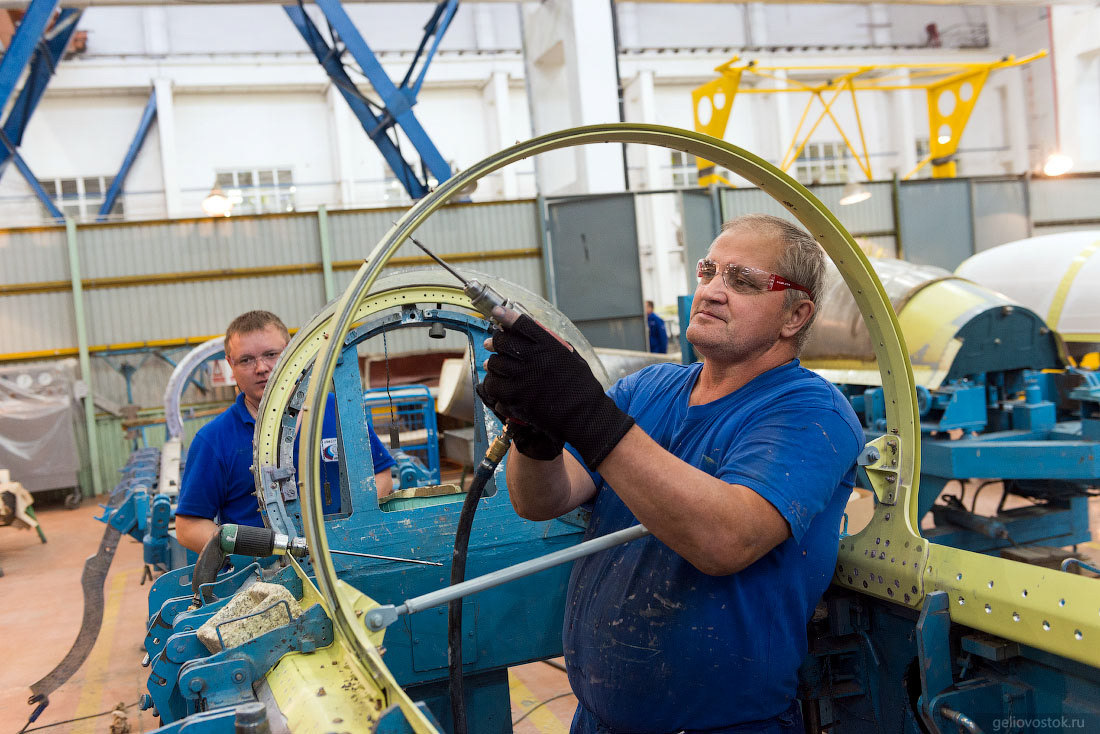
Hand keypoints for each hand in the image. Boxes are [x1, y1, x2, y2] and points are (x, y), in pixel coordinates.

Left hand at [478, 315, 633, 468]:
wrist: (584, 414)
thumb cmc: (580, 385)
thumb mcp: (570, 355)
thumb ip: (550, 342)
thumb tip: (527, 331)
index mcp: (549, 345)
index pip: (521, 324)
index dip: (506, 316)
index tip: (497, 312)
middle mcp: (535, 358)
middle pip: (503, 341)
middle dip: (496, 341)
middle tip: (492, 343)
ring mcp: (524, 378)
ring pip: (495, 363)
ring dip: (493, 363)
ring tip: (495, 365)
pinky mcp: (517, 397)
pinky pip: (493, 385)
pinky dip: (493, 383)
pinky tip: (497, 384)